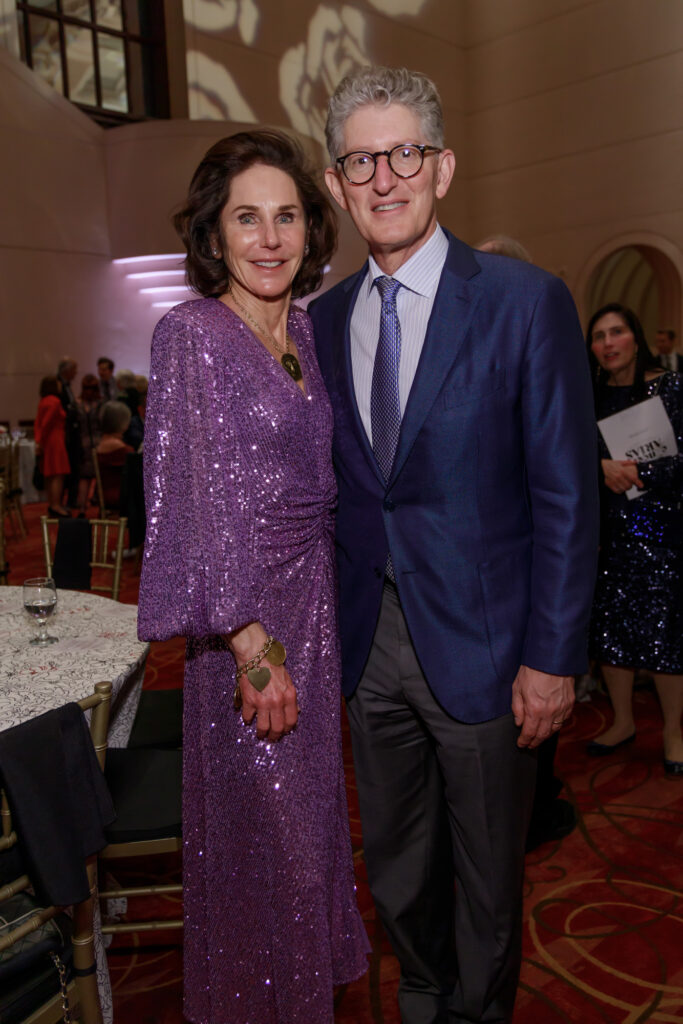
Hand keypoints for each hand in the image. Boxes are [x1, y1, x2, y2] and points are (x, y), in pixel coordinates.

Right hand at [228, 622, 297, 741]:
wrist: (255, 653)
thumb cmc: (272, 664)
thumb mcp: (287, 680)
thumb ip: (291, 697)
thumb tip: (296, 711)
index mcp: (289, 696)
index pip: (291, 721)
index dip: (287, 729)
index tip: (283, 732)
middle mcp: (277, 701)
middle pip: (277, 728)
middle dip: (274, 736)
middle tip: (271, 738)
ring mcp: (262, 702)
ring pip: (263, 727)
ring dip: (261, 732)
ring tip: (260, 733)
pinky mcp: (248, 701)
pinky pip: (248, 717)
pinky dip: (248, 719)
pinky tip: (248, 718)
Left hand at [511, 665, 573, 747]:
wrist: (551, 658)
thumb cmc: (532, 670)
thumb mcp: (517, 687)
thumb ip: (517, 708)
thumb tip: (519, 723)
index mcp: (534, 709)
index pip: (529, 733)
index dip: (524, 741)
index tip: (521, 744)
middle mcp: (550, 712)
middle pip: (543, 735)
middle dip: (535, 742)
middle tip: (529, 745)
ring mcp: (562, 708)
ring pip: (554, 729)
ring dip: (546, 736)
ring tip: (539, 738)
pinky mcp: (570, 703)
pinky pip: (563, 720)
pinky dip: (556, 726)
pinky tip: (551, 726)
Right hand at [601, 459, 642, 493]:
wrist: (601, 466)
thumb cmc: (610, 464)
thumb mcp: (620, 462)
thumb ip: (628, 463)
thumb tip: (635, 462)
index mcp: (622, 471)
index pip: (633, 478)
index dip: (638, 483)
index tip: (641, 485)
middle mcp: (619, 477)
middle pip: (629, 486)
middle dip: (630, 485)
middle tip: (630, 483)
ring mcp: (614, 481)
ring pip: (624, 489)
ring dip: (625, 488)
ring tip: (625, 485)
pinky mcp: (610, 485)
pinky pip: (617, 491)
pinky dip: (620, 490)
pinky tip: (620, 487)